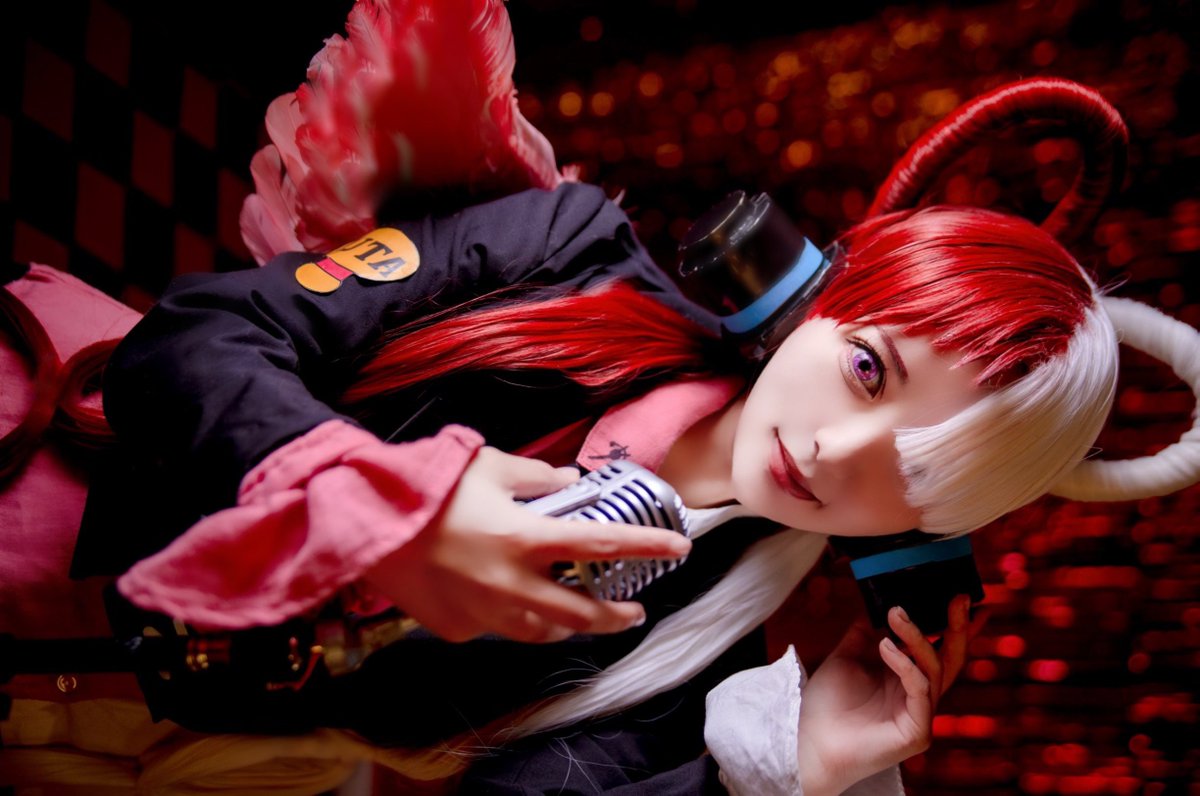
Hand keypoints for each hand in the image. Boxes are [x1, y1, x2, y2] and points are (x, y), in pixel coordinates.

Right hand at [362, 447, 691, 642]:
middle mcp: (513, 586)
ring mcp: (483, 614)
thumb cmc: (429, 486)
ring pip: (539, 632)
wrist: (362, 521)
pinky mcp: (455, 629)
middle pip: (581, 614)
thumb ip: (536, 477)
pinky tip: (501, 601)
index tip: (682, 547)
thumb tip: (566, 481)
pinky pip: (492, 628)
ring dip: (564, 623)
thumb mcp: (490, 465)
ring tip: (574, 612)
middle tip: (633, 611)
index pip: (604, 544)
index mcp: (527, 539)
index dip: (648, 545)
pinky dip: (506, 617)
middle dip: (616, 617)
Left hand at [795, 595, 983, 795]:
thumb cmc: (827, 704)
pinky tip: (884, 646)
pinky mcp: (917, 733)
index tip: (962, 596)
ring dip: (917, 636)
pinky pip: (920, 689)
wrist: (809, 740)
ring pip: (935, 669)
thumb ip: (865, 632)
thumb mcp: (847, 657)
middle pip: (951, 659)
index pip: (939, 648)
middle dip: (959, 627)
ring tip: (896, 613)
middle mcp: (919, 696)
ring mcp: (921, 715)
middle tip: (959, 597)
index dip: (954, 625)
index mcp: (907, 679)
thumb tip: (878, 603)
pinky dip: (905, 663)